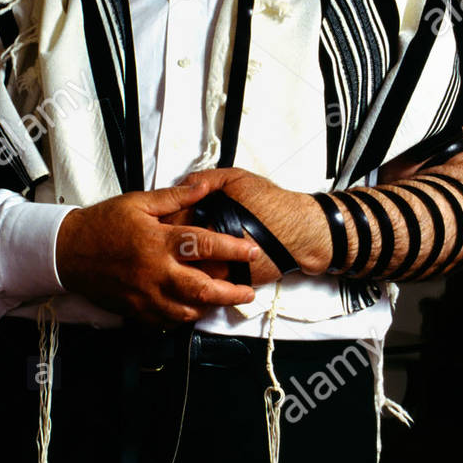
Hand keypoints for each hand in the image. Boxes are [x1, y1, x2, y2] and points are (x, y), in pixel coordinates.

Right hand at [55, 177, 259, 325]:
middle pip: (202, 289)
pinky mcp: (135, 310)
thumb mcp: (138, 203)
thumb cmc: (101, 225)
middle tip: (246, 291)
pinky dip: (182, 318)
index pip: (204, 245)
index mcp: (158, 241)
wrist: (68, 251)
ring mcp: (145, 294)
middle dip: (231, 292)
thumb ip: (175, 197)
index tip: (251, 251)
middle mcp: (155, 271)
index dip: (232, 249)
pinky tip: (190, 309)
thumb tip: (203, 187)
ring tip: (221, 301)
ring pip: (186, 311)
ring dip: (208, 308)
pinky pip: (165, 322)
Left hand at [162, 167, 330, 282]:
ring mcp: (225, 271)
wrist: (302, 233)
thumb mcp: (239, 180)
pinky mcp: (235, 283)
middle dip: (168, 246)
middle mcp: (215, 252)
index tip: (160, 219)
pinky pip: (208, 283)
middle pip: (177, 253)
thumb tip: (185, 183)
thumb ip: (208, 179)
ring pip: (190, 272)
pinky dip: (200, 276)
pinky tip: (200, 266)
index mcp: (210, 224)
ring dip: (182, 264)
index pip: (173, 225)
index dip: (164, 221)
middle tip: (166, 239)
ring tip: (177, 255)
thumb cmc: (273, 205)